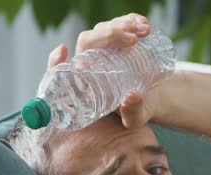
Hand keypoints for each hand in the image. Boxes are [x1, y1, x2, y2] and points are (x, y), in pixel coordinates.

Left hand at [46, 13, 159, 128]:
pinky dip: (130, 19)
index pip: (64, 68)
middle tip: (132, 40)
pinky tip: (142, 23)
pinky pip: (118, 22)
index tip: (64, 52)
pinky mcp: (119, 39)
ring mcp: (105, 48)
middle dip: (108, 35)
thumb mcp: (135, 119)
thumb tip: (132, 96)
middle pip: (88, 41)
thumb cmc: (136, 110)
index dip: (57, 61)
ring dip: (122, 26)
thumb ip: (132, 112)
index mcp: (86, 83)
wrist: (153, 97)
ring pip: (103, 29)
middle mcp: (91, 62)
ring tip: (144, 32)